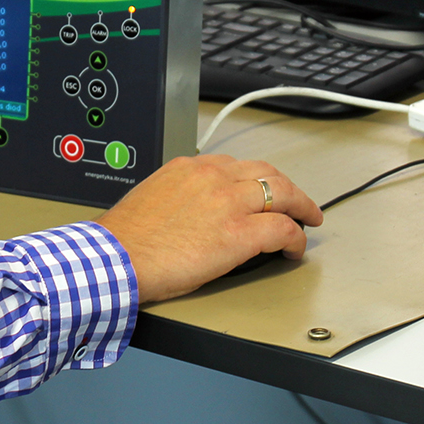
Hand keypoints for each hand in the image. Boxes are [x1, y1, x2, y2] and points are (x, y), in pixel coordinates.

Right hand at [95, 154, 320, 303]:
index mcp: (189, 168)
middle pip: (266, 173)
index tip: (260, 190)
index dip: (255, 180)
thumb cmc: (126, 239)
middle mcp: (212, 177)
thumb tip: (196, 213)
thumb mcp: (153, 198)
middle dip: (288, 188)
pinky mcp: (239, 234)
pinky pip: (282, 229)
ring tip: (307, 220)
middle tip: (298, 202)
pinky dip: (295, 238)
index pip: (236, 165)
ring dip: (301, 207)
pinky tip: (295, 248)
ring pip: (283, 194)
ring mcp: (229, 203)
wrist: (116, 258)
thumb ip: (181, 196)